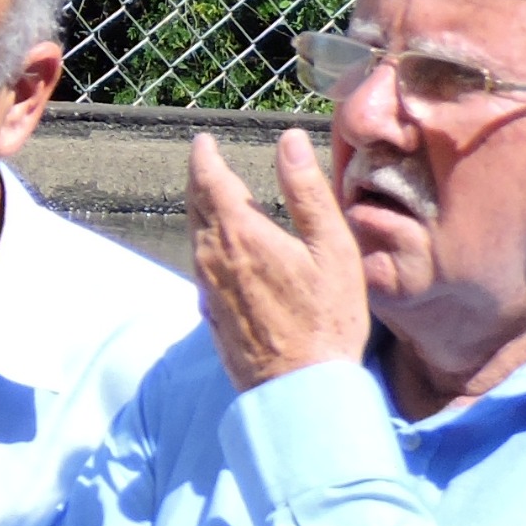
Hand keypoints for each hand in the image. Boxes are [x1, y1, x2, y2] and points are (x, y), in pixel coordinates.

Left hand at [189, 130, 372, 390]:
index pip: (209, 181)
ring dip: (200, 210)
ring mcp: (207, 286)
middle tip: (205, 161)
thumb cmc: (327, 317)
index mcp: (239, 234)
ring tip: (212, 195)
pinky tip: (221, 246)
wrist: (299, 384)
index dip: (204, 157)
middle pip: (195, 206)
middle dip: (200, 179)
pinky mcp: (210, 310)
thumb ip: (307, 192)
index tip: (203, 141)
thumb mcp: (331, 248)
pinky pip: (201, 263)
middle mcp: (212, 257)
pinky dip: (206, 241)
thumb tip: (289, 142)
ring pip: (195, 235)